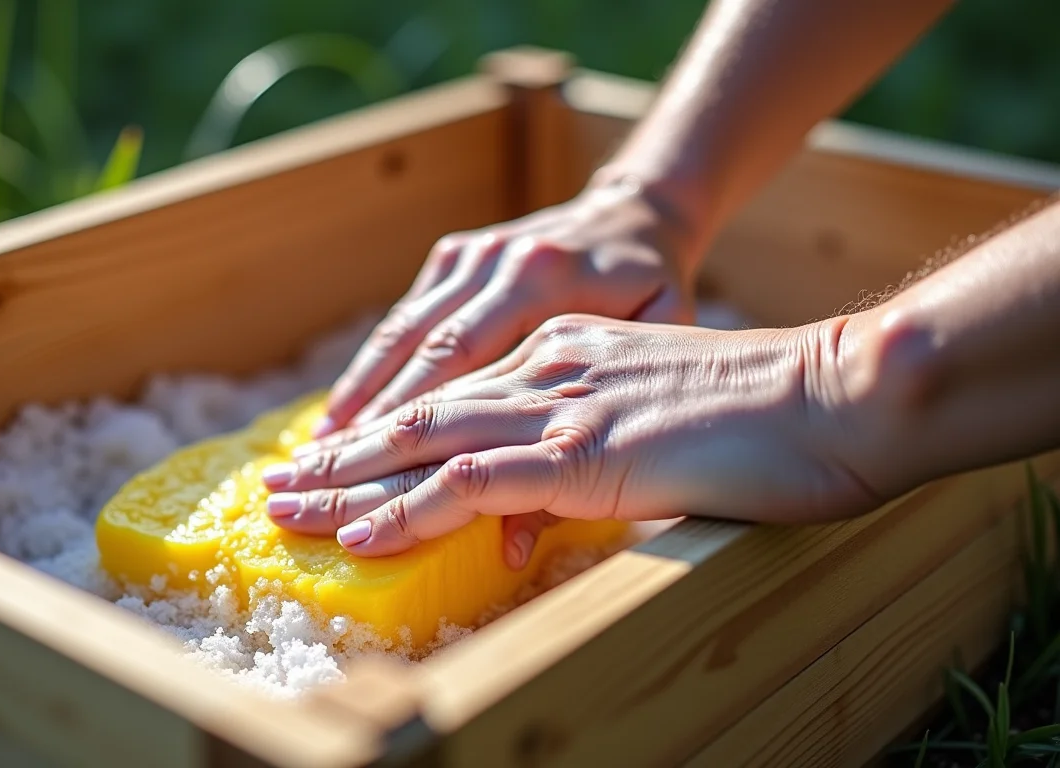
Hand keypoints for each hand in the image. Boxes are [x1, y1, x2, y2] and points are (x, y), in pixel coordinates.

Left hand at [262, 314, 883, 564]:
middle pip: (420, 412)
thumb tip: (533, 523)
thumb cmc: (768, 419)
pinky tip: (360, 535)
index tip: (336, 459)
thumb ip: (592, 462)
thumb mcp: (661, 430)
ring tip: (288, 510)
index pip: (454, 395)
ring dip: (349, 483)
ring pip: (425, 442)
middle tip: (280, 483)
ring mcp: (563, 406)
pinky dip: (407, 508)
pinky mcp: (583, 450)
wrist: (835, 392)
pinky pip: (471, 480)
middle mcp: (550, 368)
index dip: (387, 430)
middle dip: (343, 454)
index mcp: (568, 354)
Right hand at [313, 181, 703, 438]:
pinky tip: (347, 408)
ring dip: (358, 392)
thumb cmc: (654, 299)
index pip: (461, 355)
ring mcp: (473, 253)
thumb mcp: (648, 356)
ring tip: (318, 447)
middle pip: (418, 347)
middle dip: (367, 413)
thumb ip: (592, 439)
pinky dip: (374, 364)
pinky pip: (408, 314)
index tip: (369, 466)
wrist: (638, 214)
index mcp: (544, 279)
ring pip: (400, 331)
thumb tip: (516, 535)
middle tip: (320, 468)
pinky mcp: (457, 253)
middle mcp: (499, 261)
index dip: (410, 413)